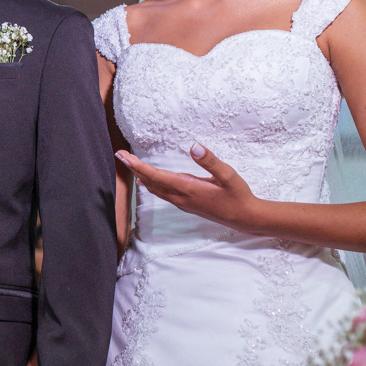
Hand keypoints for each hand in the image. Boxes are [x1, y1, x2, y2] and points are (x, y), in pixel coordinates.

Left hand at [115, 143, 258, 229]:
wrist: (245, 218)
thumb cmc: (238, 195)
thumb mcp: (228, 175)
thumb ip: (210, 161)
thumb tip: (194, 146)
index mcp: (188, 188)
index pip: (156, 176)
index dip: (138, 166)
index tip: (124, 156)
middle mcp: (181, 197)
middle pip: (151, 182)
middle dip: (134, 169)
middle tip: (120, 155)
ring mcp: (183, 203)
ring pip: (156, 189)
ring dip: (141, 176)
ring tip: (130, 164)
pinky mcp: (187, 204)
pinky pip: (163, 193)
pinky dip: (152, 184)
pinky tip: (148, 181)